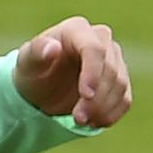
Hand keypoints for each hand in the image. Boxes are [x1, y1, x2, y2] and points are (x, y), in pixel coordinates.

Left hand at [12, 16, 131, 128]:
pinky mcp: (119, 80)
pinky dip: (112, 114)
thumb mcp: (27, 63)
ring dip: (103, 108)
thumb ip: (36, 52)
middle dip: (96, 98)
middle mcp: (100, 39)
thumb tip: (52, 47)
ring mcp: (113, 59)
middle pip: (110, 69)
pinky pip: (125, 99)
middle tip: (77, 118)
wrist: (41, 88)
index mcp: (77, 29)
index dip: (93, 72)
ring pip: (120, 85)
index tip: (86, 95)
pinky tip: (94, 122)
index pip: (95, 48)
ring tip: (81, 121)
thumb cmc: (33, 71)